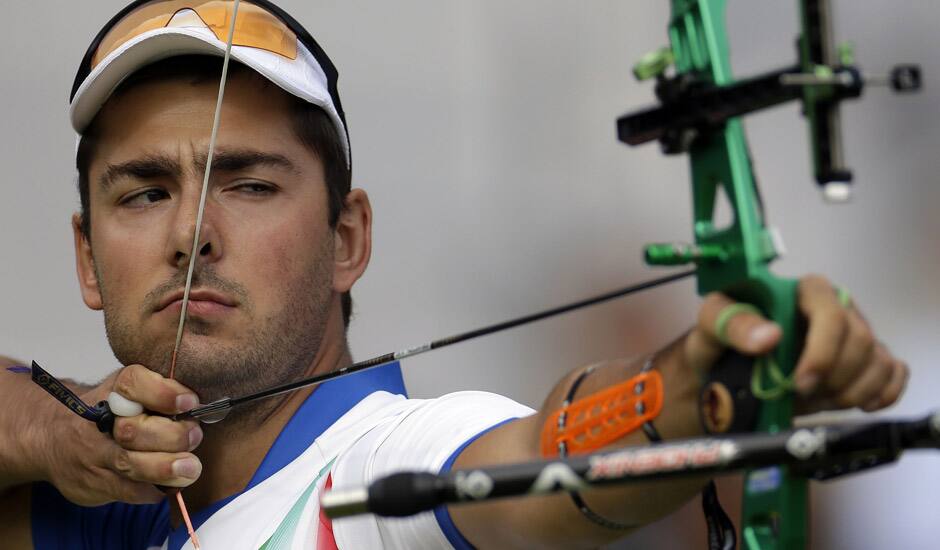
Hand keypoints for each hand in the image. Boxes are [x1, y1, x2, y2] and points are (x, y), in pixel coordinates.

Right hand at [42, 365, 202, 504]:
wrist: (53, 437)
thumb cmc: (110, 411)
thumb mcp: (131, 391)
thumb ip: (164, 393)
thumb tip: (204, 406)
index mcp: (115, 390)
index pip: (134, 384)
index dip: (164, 393)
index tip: (190, 402)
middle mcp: (100, 421)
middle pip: (133, 430)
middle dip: (171, 436)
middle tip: (195, 436)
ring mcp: (94, 455)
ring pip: (129, 464)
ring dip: (165, 468)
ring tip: (190, 468)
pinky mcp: (93, 483)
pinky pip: (128, 491)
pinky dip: (154, 489)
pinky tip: (171, 484)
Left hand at [683, 274, 907, 414]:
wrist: (722, 370)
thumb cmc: (719, 341)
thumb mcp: (711, 326)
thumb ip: (732, 325)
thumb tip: (770, 336)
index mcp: (802, 291)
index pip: (831, 312)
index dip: (822, 351)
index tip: (799, 382)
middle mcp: (836, 307)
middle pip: (859, 340)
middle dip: (832, 378)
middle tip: (801, 396)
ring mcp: (854, 334)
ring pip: (878, 360)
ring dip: (850, 392)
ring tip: (815, 401)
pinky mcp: (866, 359)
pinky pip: (894, 372)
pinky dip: (883, 393)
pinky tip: (859, 404)